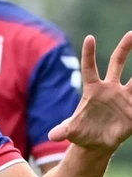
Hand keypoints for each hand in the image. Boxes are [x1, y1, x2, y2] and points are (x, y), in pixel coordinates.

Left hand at [49, 32, 131, 152]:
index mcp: (92, 89)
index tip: (89, 38)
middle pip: (117, 63)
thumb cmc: (81, 132)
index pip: (89, 67)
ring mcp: (124, 97)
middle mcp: (110, 88)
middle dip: (125, 48)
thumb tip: (52, 136)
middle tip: (131, 34)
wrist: (96, 143)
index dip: (89, 54)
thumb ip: (63, 131)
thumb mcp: (71, 131)